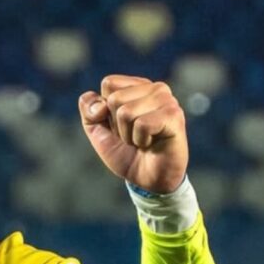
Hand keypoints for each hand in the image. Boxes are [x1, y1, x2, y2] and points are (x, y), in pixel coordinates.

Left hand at [79, 75, 187, 193]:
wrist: (148, 180)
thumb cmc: (126, 153)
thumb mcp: (98, 131)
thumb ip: (89, 111)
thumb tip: (99, 104)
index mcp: (138, 86)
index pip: (109, 83)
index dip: (105, 110)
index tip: (119, 125)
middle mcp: (156, 88)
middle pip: (115, 99)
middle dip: (117, 125)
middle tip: (133, 136)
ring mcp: (167, 100)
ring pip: (126, 112)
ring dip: (128, 135)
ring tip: (143, 140)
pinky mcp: (174, 116)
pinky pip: (141, 124)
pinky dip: (140, 140)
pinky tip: (152, 144)